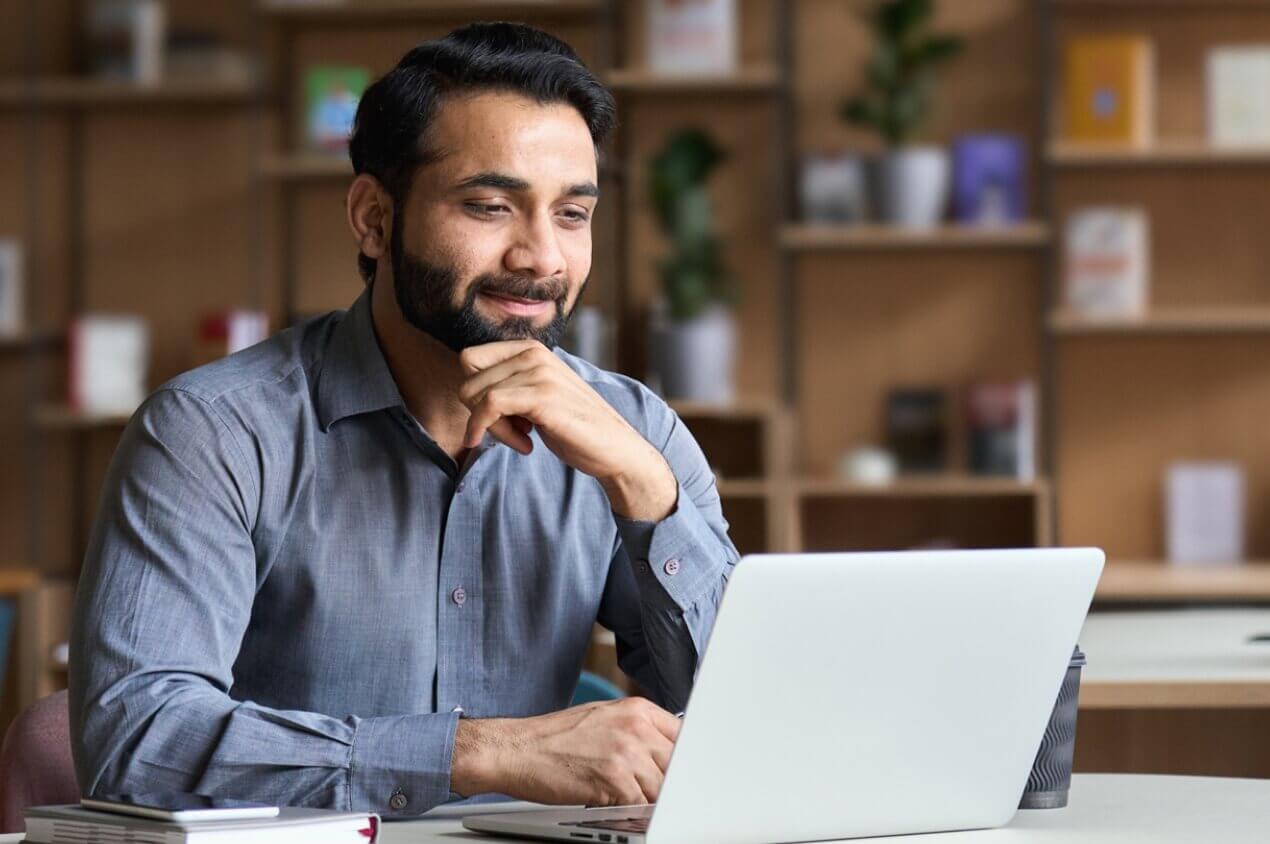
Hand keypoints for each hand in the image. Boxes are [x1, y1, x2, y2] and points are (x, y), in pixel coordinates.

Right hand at [450, 697, 681, 805]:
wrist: (518, 749)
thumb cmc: (555, 737)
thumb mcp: (603, 718)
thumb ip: (637, 731)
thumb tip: (664, 752)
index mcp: (637, 709)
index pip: (683, 736)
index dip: (683, 760)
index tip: (682, 774)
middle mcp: (636, 727)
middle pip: (677, 764)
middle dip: (668, 783)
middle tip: (652, 792)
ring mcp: (627, 753)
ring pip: (662, 789)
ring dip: (648, 800)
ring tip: (626, 799)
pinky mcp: (614, 780)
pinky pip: (640, 805)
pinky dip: (630, 812)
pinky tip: (614, 806)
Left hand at [458, 341, 676, 519]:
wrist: (615, 448)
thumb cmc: (574, 426)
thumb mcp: (537, 395)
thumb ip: (509, 384)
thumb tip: (467, 390)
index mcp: (531, 349)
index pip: (471, 359)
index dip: (476, 393)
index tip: (500, 417)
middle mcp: (534, 353)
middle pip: (468, 378)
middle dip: (480, 412)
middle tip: (512, 432)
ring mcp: (539, 373)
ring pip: (477, 395)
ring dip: (492, 428)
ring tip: (523, 439)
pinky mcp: (541, 397)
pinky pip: (488, 408)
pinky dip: (490, 431)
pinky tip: (524, 447)